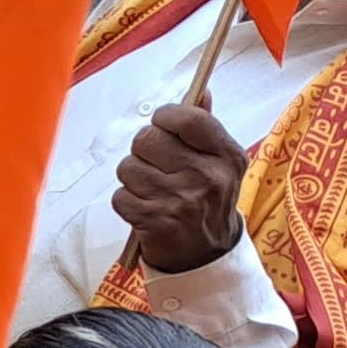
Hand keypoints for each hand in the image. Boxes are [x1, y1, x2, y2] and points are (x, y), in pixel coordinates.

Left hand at [110, 103, 248, 274]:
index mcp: (227, 157)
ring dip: (133, 179)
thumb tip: (202, 91)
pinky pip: (119, 196)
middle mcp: (207, 177)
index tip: (162, 125)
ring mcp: (181, 200)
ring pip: (128, 167)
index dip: (166, 117)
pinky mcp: (155, 222)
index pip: (188, 118)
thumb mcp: (220, 164)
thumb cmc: (207, 201)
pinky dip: (126, 202)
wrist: (207, 256)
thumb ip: (206, 127)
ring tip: (152, 191)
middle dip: (144, 151)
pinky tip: (146, 209)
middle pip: (147, 139)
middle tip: (157, 167)